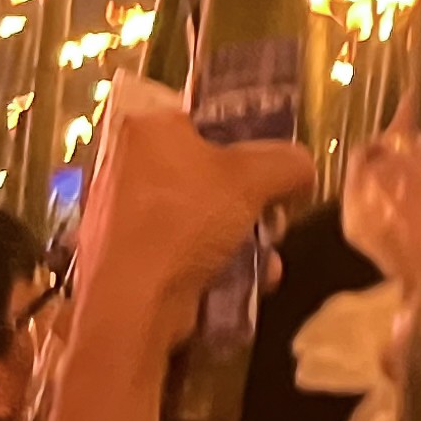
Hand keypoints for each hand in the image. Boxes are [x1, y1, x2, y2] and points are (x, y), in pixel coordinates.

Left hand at [73, 79, 315, 348]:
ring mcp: (117, 214)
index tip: (271, 164)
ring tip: (264, 257)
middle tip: (273, 214)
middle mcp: (124, 163)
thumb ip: (289, 163)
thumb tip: (303, 170)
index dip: (247, 135)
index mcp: (146, 127)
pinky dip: (211, 261)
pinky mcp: (120, 258)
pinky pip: (179, 247)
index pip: (206, 113)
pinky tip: (242, 281)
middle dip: (248, 197)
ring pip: (197, 213)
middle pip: (207, 168)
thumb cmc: (185, 222)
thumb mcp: (255, 180)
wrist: (131, 307)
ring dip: (238, 235)